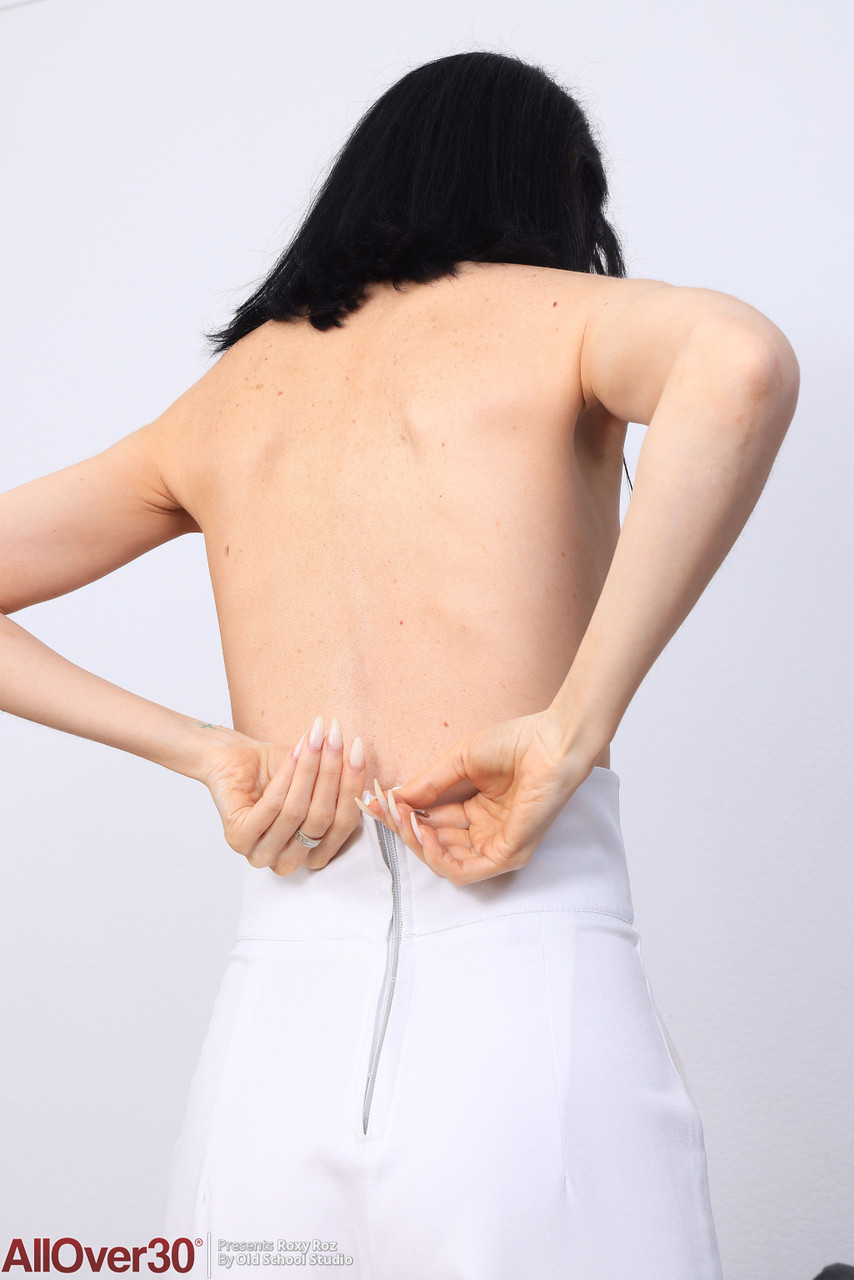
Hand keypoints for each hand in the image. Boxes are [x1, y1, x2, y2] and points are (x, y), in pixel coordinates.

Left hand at [199, 716, 366, 873]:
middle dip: (332, 773)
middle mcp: (288, 861)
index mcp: (311, 854)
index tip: (359, 750)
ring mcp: (261, 854)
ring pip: (298, 812)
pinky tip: (297, 751)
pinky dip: (288, 776)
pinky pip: (273, 807)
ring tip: (317, 737)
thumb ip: (339, 789)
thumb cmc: (275, 771)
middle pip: (322, 819)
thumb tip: (369, 781)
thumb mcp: (314, 781)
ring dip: (311, 770)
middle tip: (337, 738)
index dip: (353, 786)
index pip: (343, 825)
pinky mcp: (239, 838)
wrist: (231, 758)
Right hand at [358, 709, 595, 885]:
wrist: (552, 740)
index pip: (430, 821)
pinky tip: (424, 832)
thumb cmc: (515, 743)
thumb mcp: (459, 761)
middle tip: (386, 809)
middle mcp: (484, 832)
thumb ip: (428, 784)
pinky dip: (437, 856)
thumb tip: (393, 799)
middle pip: (433, 843)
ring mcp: (496, 846)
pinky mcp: (507, 855)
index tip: (372, 801)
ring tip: (405, 818)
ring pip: (444, 861)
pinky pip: (464, 870)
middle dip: (404, 828)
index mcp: (475, 810)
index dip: (401, 814)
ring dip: (417, 842)